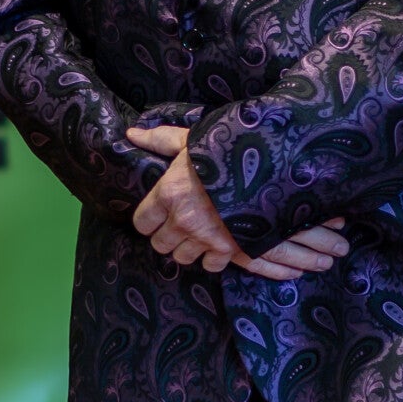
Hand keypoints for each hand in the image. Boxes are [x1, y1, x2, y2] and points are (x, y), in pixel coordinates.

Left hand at [126, 127, 348, 280]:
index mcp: (168, 193)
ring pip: (182, 258)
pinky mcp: (229, 249)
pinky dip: (213, 258)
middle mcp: (182, 220)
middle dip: (168, 236)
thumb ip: (161, 139)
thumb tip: (131, 134)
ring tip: (199, 235)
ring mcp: (205, 237)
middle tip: (181, 225)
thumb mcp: (192, 140)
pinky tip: (219, 244)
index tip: (159, 214)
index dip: (149, 220)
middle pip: (160, 245)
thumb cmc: (227, 150)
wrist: (271, 164)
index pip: (142, 222)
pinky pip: (211, 266)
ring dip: (189, 248)